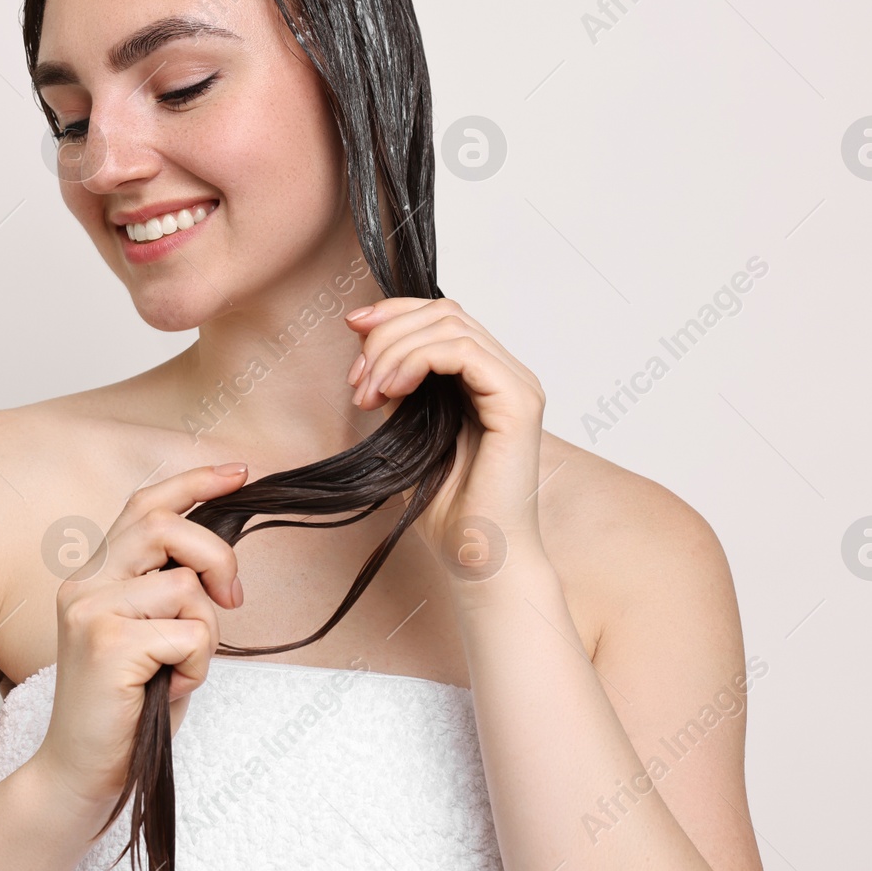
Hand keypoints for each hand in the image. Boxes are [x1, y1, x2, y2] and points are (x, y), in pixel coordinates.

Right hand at [32, 463, 247, 818]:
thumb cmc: (125, 707)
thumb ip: (169, 590)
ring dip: (205, 635)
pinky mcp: (107, 642)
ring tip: (177, 670)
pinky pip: (189, 634)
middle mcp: (85, 582)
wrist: (81, 771)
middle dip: (216, 556)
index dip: (195, 481)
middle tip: (233, 600)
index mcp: (95, 574)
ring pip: (186, 588)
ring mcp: (91, 610)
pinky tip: (166, 689)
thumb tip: (219, 560)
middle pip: (165, 526)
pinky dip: (197, 666)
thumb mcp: (151, 634)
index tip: (240, 471)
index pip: (145, 505)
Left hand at [345, 297, 548, 580]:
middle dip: (388, 333)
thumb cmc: (449, 510)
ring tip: (368, 394)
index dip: (395, 312)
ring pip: (450, 325)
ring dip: (394, 351)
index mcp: (486, 379)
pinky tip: (391, 391)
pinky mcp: (518, 402)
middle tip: (357, 380)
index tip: (352, 328)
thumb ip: (399, 388)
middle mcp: (507, 375)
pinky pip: (463, 351)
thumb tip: (368, 348)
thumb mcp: (408, 433)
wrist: (479, 558)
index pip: (443, 316)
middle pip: (444, 312)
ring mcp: (518, 385)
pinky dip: (416, 360)